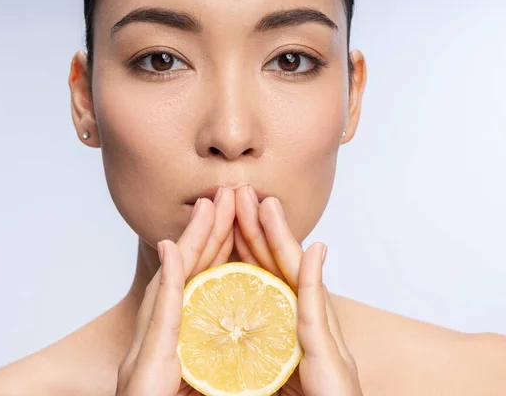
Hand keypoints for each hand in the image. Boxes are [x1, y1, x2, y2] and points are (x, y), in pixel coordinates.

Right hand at [116, 187, 235, 395]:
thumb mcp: (203, 376)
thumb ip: (211, 352)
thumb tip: (229, 332)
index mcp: (182, 333)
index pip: (205, 283)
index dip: (218, 249)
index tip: (231, 219)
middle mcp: (165, 331)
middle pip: (192, 273)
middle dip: (209, 233)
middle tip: (222, 196)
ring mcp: (153, 341)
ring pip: (177, 281)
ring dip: (192, 241)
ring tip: (206, 206)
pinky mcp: (149, 356)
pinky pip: (163, 311)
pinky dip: (169, 279)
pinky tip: (174, 248)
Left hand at [234, 185, 362, 394]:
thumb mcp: (263, 365)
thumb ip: (253, 341)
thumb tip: (230, 320)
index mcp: (284, 321)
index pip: (261, 273)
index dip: (246, 242)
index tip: (230, 213)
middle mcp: (304, 320)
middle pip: (277, 266)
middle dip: (259, 228)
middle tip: (244, 193)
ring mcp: (319, 333)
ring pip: (296, 277)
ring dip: (284, 239)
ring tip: (270, 205)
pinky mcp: (329, 353)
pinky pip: (316, 311)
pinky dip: (314, 279)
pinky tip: (313, 251)